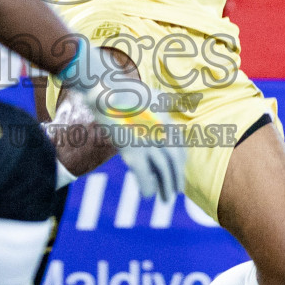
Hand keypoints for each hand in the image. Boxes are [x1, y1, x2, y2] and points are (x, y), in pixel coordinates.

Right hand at [61, 42, 185, 202]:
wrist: (104, 86)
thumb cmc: (121, 91)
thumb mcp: (146, 95)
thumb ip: (157, 104)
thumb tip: (164, 109)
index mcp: (164, 120)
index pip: (179, 145)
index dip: (180, 162)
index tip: (179, 172)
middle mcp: (160, 131)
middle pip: (174, 160)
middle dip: (176, 178)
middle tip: (176, 192)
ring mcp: (147, 140)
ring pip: (164, 169)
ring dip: (166, 186)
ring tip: (166, 199)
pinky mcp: (133, 150)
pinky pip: (145, 174)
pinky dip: (147, 186)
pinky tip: (147, 195)